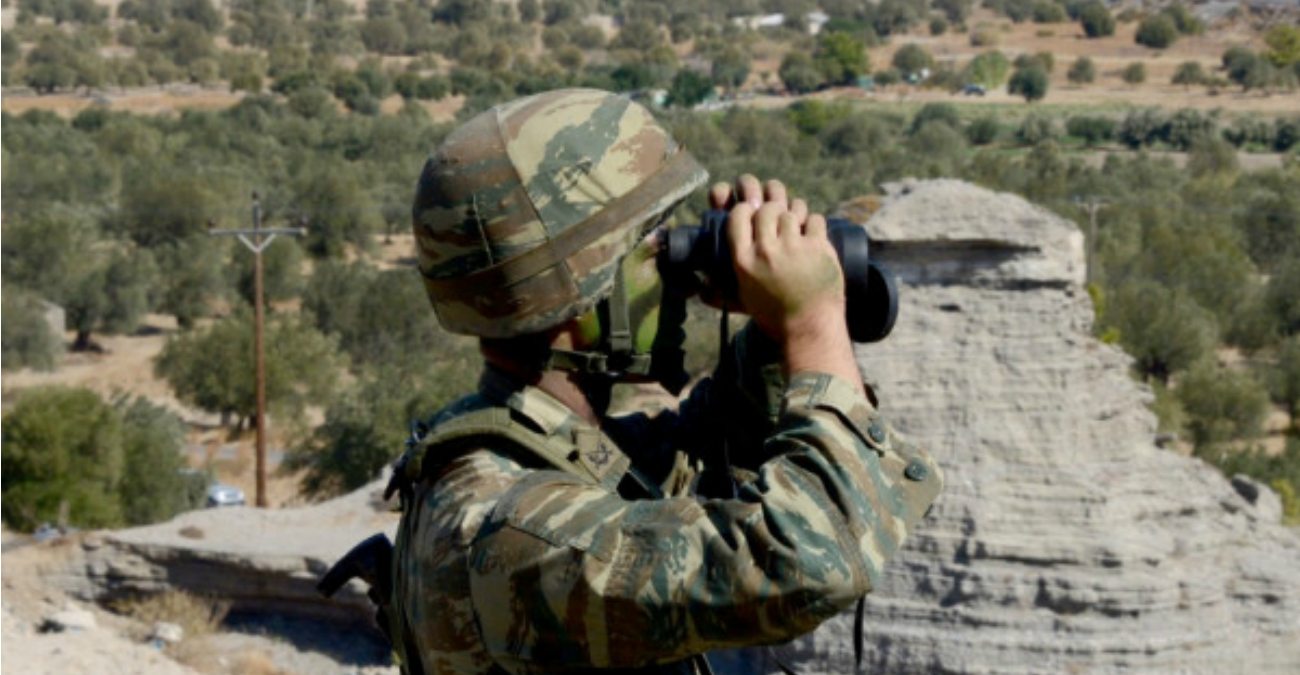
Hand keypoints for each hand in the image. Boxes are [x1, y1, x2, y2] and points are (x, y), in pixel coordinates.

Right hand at [712, 176, 860, 387]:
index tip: (752, 214)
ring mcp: (794, 247)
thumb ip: (721, 290)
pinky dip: (814, 225)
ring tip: (796, 229)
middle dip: (772, 211)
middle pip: (766, 209)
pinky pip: (814, 219)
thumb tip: (699, 288)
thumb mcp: (743, 299)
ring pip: (792, 211)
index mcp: (744, 261)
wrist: (809, 329)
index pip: (739, 215)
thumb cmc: (774, 317)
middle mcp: (766, 251)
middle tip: (778, 222)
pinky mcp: (818, 248)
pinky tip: (812, 236)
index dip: (746, 210)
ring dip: (795, 216)